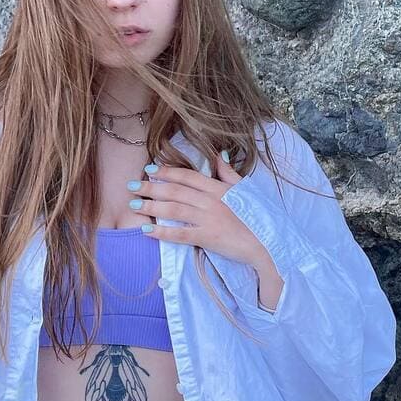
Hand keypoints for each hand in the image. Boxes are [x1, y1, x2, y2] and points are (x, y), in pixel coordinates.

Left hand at [127, 153, 271, 270]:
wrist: (268, 244)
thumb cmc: (259, 217)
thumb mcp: (246, 190)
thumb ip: (229, 174)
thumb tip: (219, 156)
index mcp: (219, 188)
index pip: (188, 176)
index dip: (167, 172)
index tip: (150, 169)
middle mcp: (211, 200)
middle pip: (175, 191)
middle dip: (151, 187)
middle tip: (132, 186)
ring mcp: (208, 219)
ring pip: (173, 209)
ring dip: (151, 206)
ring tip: (133, 205)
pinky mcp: (208, 238)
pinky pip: (180, 234)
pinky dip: (162, 232)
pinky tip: (146, 231)